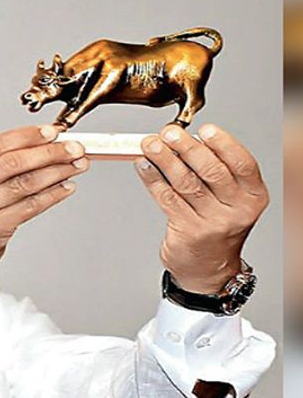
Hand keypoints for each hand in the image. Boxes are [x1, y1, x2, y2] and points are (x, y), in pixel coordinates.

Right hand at [0, 125, 88, 284]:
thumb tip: (30, 150)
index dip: (26, 136)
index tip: (50, 132)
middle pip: (12, 162)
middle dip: (48, 152)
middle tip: (71, 147)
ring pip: (25, 183)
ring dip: (56, 172)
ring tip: (74, 165)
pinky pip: (29, 207)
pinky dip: (51, 196)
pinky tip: (64, 188)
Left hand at [135, 124, 268, 293]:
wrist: (208, 268)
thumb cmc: (216, 225)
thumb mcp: (229, 199)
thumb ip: (215, 171)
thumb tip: (183, 140)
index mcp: (252, 196)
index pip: (242, 163)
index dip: (223, 144)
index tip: (204, 129)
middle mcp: (237, 210)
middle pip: (211, 171)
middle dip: (187, 148)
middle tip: (169, 132)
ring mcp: (212, 222)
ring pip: (185, 183)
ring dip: (164, 160)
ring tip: (150, 144)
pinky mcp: (188, 231)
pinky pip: (167, 198)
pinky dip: (153, 179)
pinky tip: (143, 166)